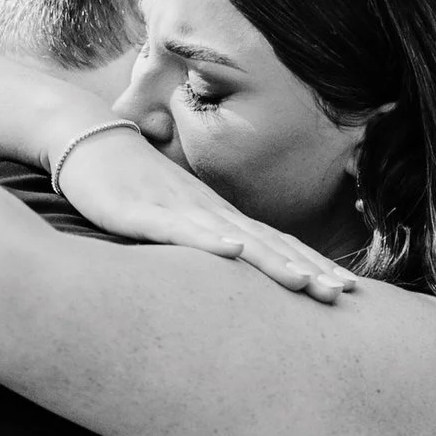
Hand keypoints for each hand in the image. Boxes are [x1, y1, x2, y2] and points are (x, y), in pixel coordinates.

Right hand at [52, 120, 354, 303]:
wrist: (89, 141)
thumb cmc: (130, 183)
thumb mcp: (173, 217)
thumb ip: (203, 239)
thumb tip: (234, 267)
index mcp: (218, 216)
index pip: (274, 243)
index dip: (311, 264)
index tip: (346, 289)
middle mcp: (208, 211)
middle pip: (267, 243)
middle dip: (307, 269)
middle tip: (343, 294)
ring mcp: (178, 209)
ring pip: (234, 238)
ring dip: (272, 260)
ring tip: (306, 283)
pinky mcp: (143, 212)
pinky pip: (180, 229)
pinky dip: (209, 241)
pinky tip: (233, 252)